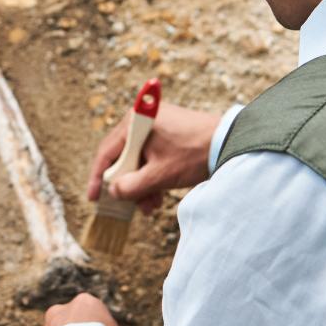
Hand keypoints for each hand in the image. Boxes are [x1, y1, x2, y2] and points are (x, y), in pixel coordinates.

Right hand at [88, 102, 219, 213]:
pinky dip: (153, 175)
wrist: (231, 143)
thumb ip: (131, 186)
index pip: (107, 152)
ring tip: (152, 205)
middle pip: (123, 157)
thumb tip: (114, 192)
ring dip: (142, 184)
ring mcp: (156, 125)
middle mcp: (142, 120)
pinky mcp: (169, 133)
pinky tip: (160, 194)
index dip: (98, 177)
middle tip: (134, 205)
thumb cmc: (194, 155)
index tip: (94, 198)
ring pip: (138, 160)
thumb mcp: (159, 175)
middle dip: (129, 185)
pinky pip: (152, 156)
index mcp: (135, 122)